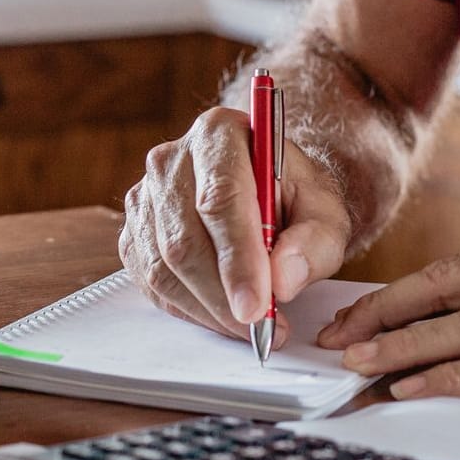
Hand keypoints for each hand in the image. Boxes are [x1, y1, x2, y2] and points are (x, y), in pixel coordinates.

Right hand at [120, 107, 354, 347]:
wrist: (266, 187)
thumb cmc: (294, 195)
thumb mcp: (325, 209)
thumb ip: (315, 240)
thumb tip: (284, 279)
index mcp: (219, 133)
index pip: (219, 199)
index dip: (237, 259)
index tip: (258, 306)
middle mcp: (171, 159)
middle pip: (184, 239)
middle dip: (222, 294)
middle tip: (261, 326)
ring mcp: (145, 195)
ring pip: (162, 266)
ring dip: (207, 308)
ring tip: (249, 325)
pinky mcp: (134, 230)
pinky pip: (150, 282)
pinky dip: (187, 308)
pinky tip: (220, 313)